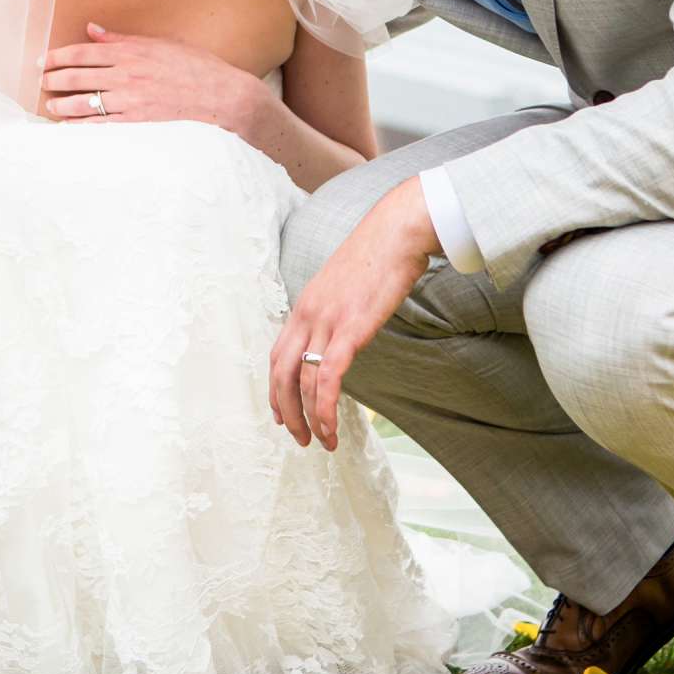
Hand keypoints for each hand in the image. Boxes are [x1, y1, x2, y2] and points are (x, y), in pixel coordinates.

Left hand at [41, 22, 258, 129]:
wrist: (222, 98)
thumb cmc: (197, 68)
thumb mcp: (162, 44)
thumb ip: (124, 38)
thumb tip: (93, 29)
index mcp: (131, 52)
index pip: (83, 52)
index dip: (58, 56)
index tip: (43, 60)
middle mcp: (127, 76)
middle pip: (78, 76)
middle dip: (54, 79)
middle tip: (41, 82)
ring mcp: (130, 102)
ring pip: (84, 103)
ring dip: (62, 104)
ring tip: (50, 105)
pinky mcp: (137, 124)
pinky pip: (100, 126)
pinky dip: (80, 127)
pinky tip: (68, 127)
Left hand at [267, 177, 438, 450]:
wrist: (397, 231)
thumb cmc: (379, 254)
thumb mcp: (346, 283)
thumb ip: (337, 308)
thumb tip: (344, 327)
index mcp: (304, 305)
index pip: (278, 355)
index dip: (275, 388)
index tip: (280, 413)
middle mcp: (307, 315)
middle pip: (281, 373)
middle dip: (285, 410)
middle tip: (297, 437)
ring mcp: (326, 321)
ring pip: (303, 381)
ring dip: (309, 417)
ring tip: (321, 442)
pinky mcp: (349, 329)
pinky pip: (327, 377)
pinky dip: (325, 407)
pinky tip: (330, 426)